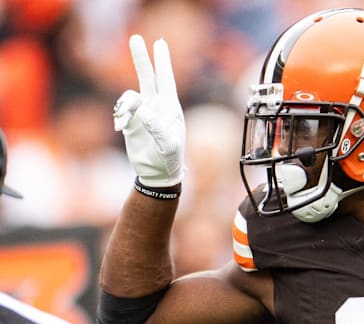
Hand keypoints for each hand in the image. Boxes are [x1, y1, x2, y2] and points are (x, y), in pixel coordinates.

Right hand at [113, 34, 185, 187]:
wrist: (157, 172)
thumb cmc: (169, 159)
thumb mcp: (167, 145)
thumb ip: (157, 127)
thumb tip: (144, 109)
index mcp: (171, 108)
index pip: (166, 80)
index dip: (162, 61)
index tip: (160, 43)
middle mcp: (157, 106)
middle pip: (148, 77)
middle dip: (142, 59)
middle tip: (135, 38)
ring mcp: (143, 113)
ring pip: (130, 96)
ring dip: (124, 105)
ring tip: (123, 120)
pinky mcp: (131, 122)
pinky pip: (121, 110)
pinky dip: (119, 115)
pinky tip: (120, 128)